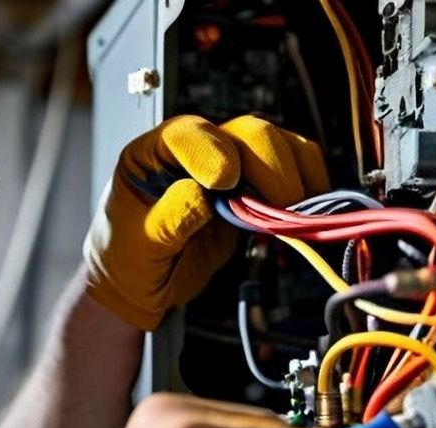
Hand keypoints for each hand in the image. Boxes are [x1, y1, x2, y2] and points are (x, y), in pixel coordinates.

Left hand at [82, 115, 327, 330]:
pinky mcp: (253, 187)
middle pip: (246, 133)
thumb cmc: (128, 262)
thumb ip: (167, 220)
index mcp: (152, 154)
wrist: (142, 286)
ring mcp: (228, 165)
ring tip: (292, 215)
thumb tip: (201, 195)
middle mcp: (194, 151)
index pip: (187, 133)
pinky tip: (302, 214)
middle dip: (268, 168)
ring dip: (293, 175)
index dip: (210, 150)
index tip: (225, 181)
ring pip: (276, 145)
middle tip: (278, 208)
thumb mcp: (137, 247)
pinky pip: (291, 168)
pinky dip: (306, 185)